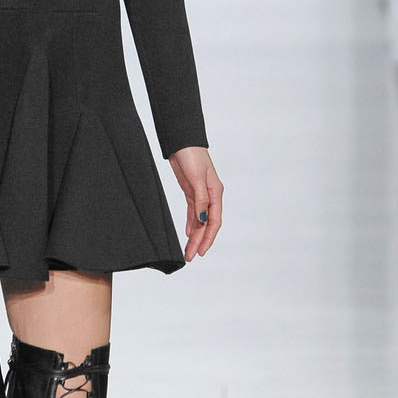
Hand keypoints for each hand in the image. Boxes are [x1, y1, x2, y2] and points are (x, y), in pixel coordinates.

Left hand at [168, 146, 222, 260]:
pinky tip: (188, 232)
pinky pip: (193, 212)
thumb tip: (202, 220)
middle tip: (190, 256)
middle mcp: (210, 196)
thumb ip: (200, 200)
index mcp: (216, 193)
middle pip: (206, 224)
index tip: (201, 251)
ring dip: (194, 235)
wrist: (181, 141)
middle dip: (199, 241)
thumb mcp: (196, 178)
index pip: (214, 222)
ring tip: (188, 250)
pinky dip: (190, 223)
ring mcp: (201, 194)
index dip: (208, 238)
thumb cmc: (191, 155)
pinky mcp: (191, 191)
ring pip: (199, 220)